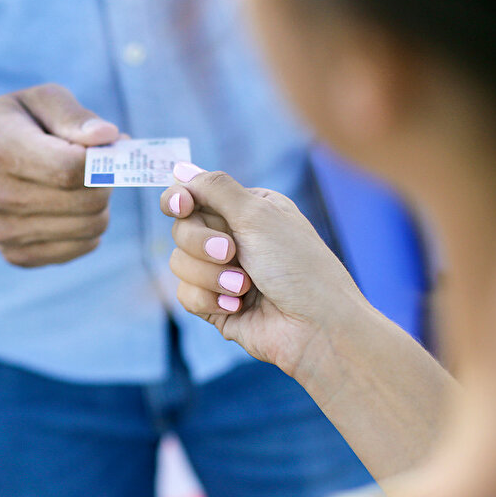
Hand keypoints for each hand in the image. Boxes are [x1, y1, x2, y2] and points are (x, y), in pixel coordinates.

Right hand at [0, 84, 120, 266]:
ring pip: (91, 227)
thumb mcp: (41, 101)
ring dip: (99, 204)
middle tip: (96, 165)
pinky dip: (88, 227)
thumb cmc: (15, 124)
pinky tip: (69, 207)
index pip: (70, 167)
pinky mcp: (16, 255)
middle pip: (87, 201)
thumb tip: (108, 137)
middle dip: (105, 181)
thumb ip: (74, 116)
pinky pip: (82, 247)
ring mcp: (2, 230)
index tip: (109, 149)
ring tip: (79, 184)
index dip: (103, 160)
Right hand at [160, 163, 368, 376]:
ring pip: (179, 263)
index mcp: (247, 210)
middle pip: (181, 229)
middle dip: (202, 244)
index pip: (194, 196)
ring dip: (210, 276)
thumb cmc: (298, 266)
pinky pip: (185, 295)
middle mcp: (233, 238)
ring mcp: (222, 273)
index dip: (179, 200)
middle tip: (231, 252)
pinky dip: (210, 300)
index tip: (181, 206)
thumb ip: (215, 188)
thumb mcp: (259, 214)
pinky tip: (238, 306)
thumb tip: (181, 169)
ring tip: (245, 287)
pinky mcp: (215, 305)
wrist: (317, 327)